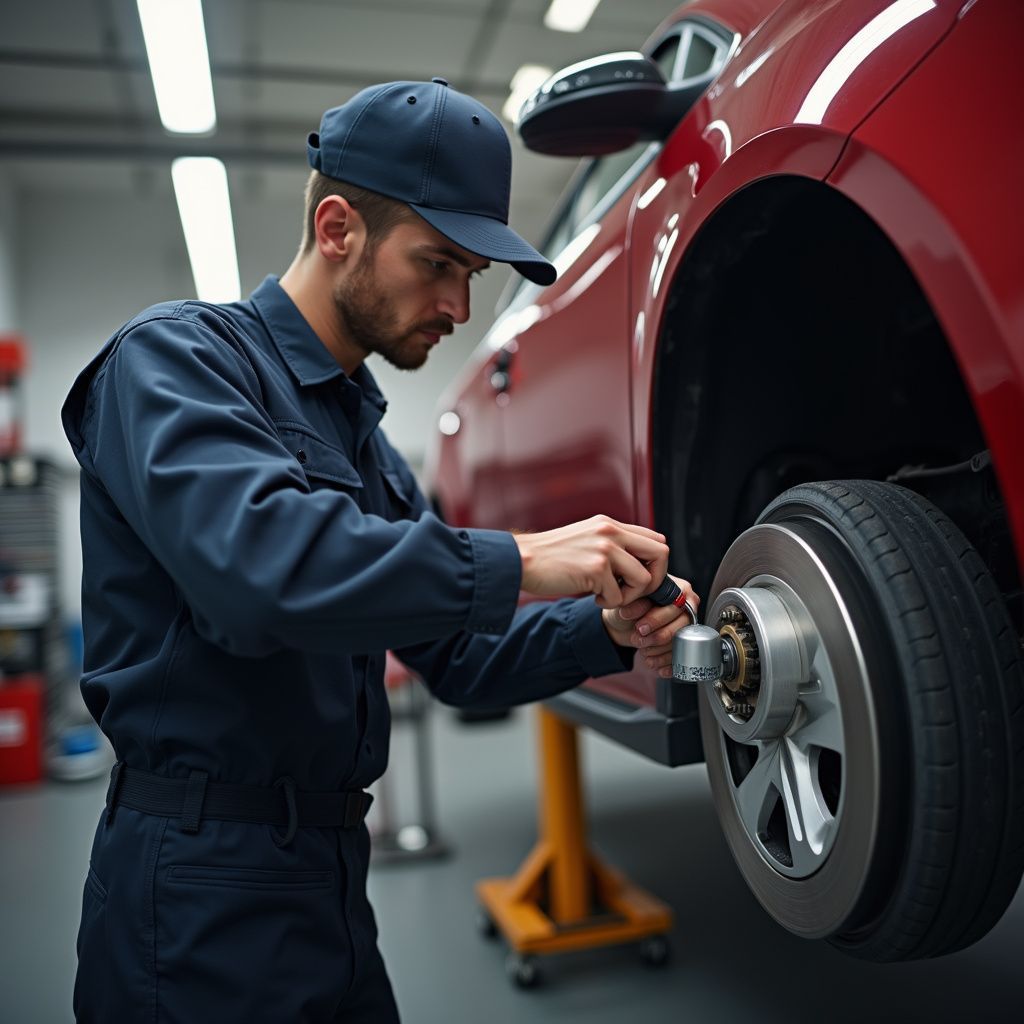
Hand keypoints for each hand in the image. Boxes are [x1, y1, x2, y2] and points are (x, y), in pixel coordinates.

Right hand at [513, 515, 668, 608]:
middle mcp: (610, 532)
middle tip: (633, 590)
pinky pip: (618, 596)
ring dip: (629, 595)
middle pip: (661, 553)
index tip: (640, 577)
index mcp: (609, 524)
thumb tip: (636, 562)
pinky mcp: (595, 569)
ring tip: (607, 594)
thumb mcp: (585, 538)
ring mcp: (604, 549)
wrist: (522, 560)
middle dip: (654, 578)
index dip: (655, 563)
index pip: (655, 538)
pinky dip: (607, 603)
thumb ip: (610, 543)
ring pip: (643, 579)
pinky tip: (591, 596)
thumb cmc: (550, 556)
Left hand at [601, 575, 699, 677]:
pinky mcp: (683, 644)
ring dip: (658, 652)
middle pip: (679, 629)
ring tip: (642, 650)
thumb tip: (628, 612)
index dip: (657, 620)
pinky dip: (665, 663)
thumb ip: (632, 604)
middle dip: (655, 638)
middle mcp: (687, 608)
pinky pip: (680, 657)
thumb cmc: (630, 607)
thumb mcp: (628, 601)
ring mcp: (687, 627)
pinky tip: (652, 662)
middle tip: (637, 639)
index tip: (640, 628)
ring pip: (679, 645)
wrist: (624, 623)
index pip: (675, 607)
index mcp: (678, 589)